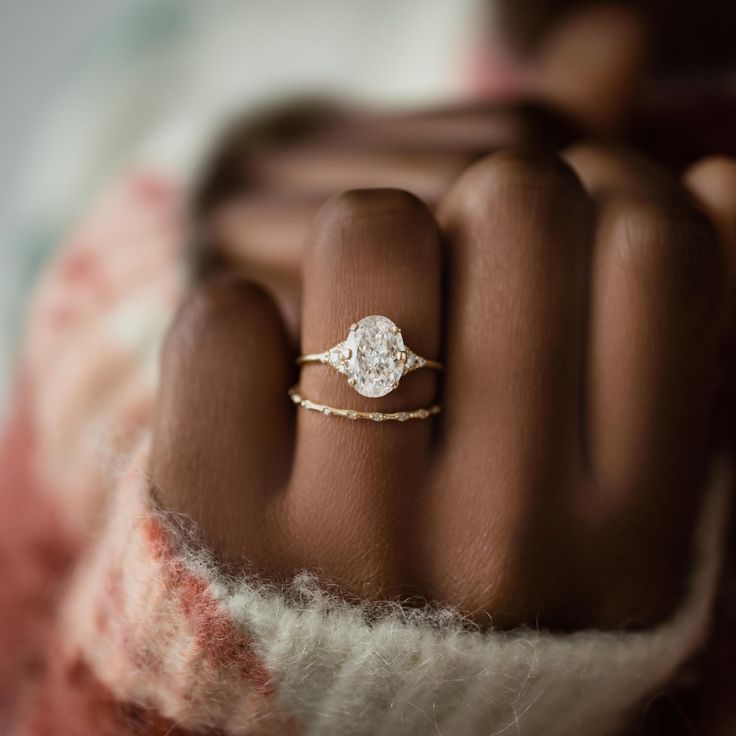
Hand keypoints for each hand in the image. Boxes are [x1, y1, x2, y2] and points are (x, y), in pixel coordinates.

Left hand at [149, 139, 733, 630]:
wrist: (353, 702)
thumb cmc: (493, 576)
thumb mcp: (615, 495)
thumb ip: (675, 348)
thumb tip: (720, 175)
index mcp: (622, 532)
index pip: (655, 254)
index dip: (614, 189)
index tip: (573, 214)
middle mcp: (497, 537)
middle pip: (517, 207)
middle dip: (489, 198)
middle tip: (462, 254)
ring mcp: (348, 532)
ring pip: (371, 232)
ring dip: (369, 236)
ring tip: (366, 307)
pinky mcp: (218, 515)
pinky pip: (224, 317)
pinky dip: (240, 313)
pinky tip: (265, 375)